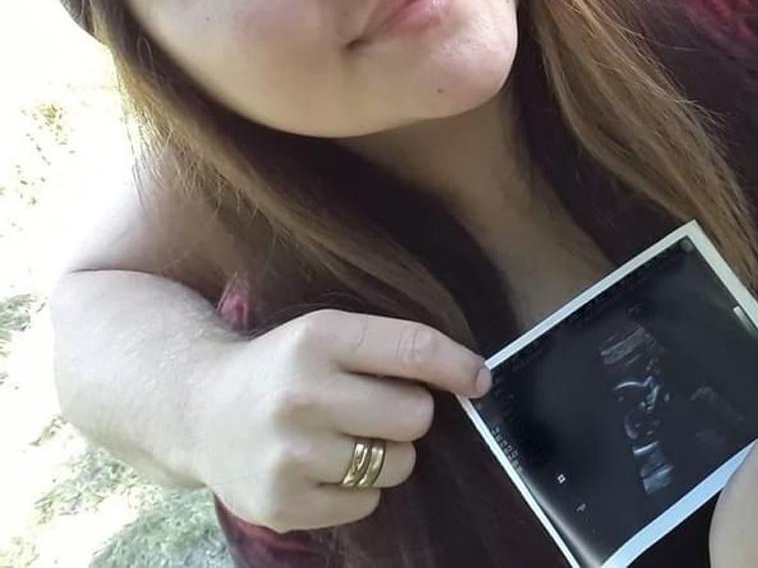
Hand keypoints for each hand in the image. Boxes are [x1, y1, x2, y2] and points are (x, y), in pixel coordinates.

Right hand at [187, 309, 489, 532]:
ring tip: (347, 437)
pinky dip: (359, 490)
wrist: (197, 410)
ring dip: (388, 455)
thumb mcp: (327, 334)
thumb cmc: (285, 367)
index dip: (458, 366)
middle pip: (415, 416)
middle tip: (377, 409)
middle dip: (410, 414)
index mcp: (317, 337)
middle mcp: (299, 394)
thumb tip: (474, 379)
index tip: (479, 378)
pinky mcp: (281, 503)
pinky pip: (366, 504)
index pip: (413, 350)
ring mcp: (287, 454)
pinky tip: (325, 466)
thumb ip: (392, 348)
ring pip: (397, 464)